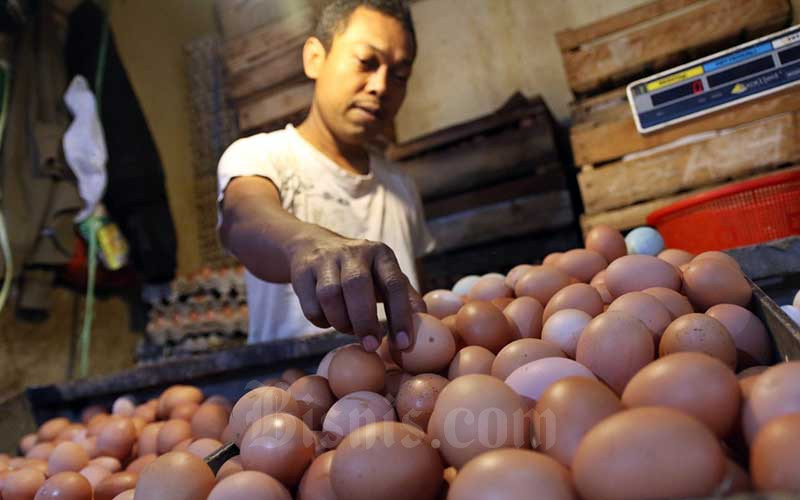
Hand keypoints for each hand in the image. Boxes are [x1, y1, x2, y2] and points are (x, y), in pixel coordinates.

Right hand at [288, 234, 424, 351]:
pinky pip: (311, 306)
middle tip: (371, 346)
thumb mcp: (385, 277)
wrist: (313, 246)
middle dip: (365, 320)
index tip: (404, 344)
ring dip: (341, 322)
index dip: (401, 316)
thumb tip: (426, 323)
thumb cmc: (361, 272)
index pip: (394, 284)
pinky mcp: (302, 272)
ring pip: (330, 296)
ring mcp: (325, 260)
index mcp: (381, 254)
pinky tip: (329, 319)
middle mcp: (353, 252)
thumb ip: (405, 297)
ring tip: (349, 329)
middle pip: (357, 285)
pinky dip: (322, 321)